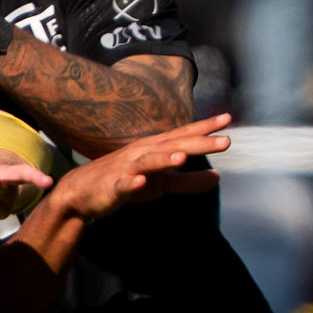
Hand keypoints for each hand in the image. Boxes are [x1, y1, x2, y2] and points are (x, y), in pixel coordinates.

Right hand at [52, 118, 230, 220]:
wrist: (83, 193)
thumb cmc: (126, 182)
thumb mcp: (162, 183)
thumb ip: (189, 181)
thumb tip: (218, 177)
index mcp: (156, 150)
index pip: (184, 136)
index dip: (205, 128)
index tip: (228, 119)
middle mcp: (143, 153)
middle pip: (173, 146)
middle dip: (198, 143)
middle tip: (225, 141)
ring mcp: (126, 169)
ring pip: (148, 162)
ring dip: (164, 159)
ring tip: (182, 158)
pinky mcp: (112, 187)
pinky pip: (122, 185)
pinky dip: (130, 183)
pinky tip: (139, 182)